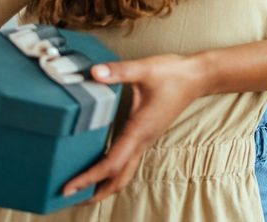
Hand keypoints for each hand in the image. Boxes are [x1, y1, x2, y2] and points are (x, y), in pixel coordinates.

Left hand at [63, 54, 205, 202]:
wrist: (198, 77)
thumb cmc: (174, 74)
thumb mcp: (145, 69)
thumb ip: (119, 71)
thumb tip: (95, 73)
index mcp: (140, 130)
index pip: (111, 164)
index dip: (89, 178)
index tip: (69, 188)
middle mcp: (143, 140)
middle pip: (118, 179)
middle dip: (95, 192)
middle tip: (70, 198)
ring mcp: (146, 139)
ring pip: (124, 172)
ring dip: (103, 185)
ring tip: (81, 189)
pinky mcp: (146, 134)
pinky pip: (128, 161)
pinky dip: (112, 171)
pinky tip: (101, 166)